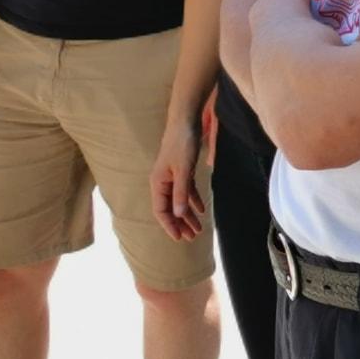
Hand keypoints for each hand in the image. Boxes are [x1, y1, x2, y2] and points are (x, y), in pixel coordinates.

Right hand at [150, 111, 207, 241]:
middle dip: (180, 224)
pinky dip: (193, 200)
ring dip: (188, 215)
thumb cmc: (183, 142)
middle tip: (192, 238)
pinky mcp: (182, 170)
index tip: (179, 239)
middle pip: (170, 208)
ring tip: (198, 229)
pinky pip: (186, 190)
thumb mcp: (184, 170)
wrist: (186, 120)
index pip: (161, 210)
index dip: (169, 225)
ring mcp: (172, 176)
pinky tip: (201, 210)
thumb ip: (181, 192)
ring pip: (179, 201)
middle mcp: (163, 181)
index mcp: (158, 182)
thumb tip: (178, 214)